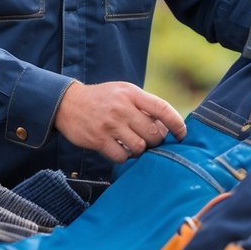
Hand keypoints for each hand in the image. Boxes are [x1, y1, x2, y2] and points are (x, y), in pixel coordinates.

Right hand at [53, 81, 186, 163]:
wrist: (68, 103)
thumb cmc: (102, 100)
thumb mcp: (123, 93)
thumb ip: (144, 106)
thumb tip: (167, 127)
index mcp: (131, 93)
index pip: (162, 108)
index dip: (177, 124)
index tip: (182, 135)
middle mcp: (122, 107)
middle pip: (153, 133)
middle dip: (155, 141)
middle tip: (147, 140)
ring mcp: (110, 124)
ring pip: (139, 147)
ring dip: (139, 150)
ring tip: (131, 144)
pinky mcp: (98, 139)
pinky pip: (122, 156)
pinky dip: (124, 156)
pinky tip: (118, 148)